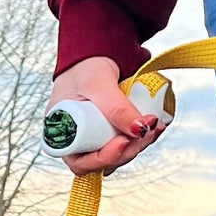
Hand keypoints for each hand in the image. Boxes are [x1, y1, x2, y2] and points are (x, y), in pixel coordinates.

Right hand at [48, 56, 165, 175]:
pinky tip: (153, 126)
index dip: (103, 158)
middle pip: (102, 163)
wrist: (95, 53)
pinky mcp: (109, 135)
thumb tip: (140, 130)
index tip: (123, 142)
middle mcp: (77, 143)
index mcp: (61, 136)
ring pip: (116, 156)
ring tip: (154, 126)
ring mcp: (94, 140)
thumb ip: (117, 107)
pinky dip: (140, 138)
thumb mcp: (99, 83)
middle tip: (146, 132)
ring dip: (137, 146)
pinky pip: (124, 144)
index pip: (81, 162)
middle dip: (127, 151)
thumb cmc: (85, 65)